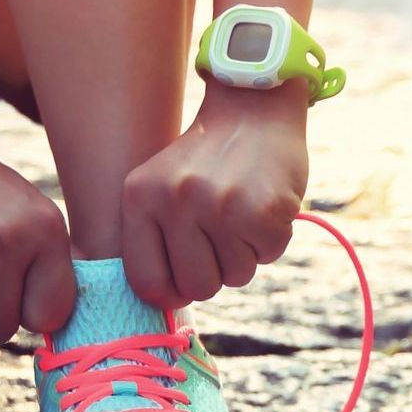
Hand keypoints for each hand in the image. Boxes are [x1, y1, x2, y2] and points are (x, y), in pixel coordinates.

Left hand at [122, 86, 307, 307]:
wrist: (255, 108)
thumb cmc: (207, 160)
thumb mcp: (162, 186)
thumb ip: (154, 239)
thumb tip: (165, 303)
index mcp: (140, 197)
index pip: (147, 283)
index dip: (171, 290)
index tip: (185, 278)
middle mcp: (176, 201)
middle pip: (197, 286)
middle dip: (215, 273)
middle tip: (222, 236)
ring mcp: (220, 206)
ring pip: (236, 277)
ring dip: (245, 254)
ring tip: (242, 212)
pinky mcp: (261, 210)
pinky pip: (268, 256)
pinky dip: (271, 239)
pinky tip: (264, 205)